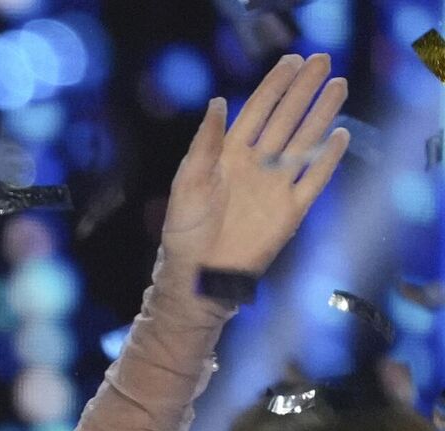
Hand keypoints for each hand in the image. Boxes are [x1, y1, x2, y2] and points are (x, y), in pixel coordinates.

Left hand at [159, 53, 348, 276]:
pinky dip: (327, 159)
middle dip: (303, 90)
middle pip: (285, 120)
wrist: (197, 277)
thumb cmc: (184, 233)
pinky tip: (339, 135)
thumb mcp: (187, 183)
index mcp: (228, 157)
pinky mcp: (290, 212)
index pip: (256, 112)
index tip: (291, 61)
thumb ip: (205, 144)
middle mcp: (255, 166)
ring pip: (303, 143)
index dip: (274, 87)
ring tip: (338, 85)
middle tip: (322, 60)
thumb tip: (217, 102)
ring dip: (321, 115)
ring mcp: (275, 187)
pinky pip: (313, 181)